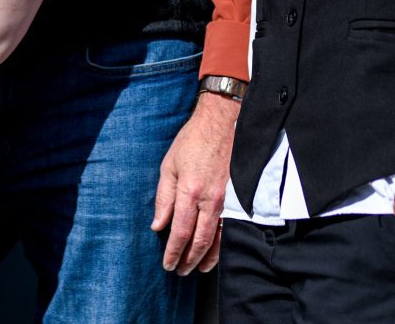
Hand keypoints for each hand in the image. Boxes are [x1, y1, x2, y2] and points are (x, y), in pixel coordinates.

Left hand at [151, 91, 240, 273]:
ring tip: (198, 270)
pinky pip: (229, 227)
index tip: (168, 264)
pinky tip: (217, 251)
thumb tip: (158, 225)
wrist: (221, 123)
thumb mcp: (168, 165)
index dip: (173, 251)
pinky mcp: (237, 197)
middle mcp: (209, 200)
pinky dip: (222, 244)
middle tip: (181, 272)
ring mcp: (226, 200)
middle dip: (189, 259)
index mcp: (189, 191)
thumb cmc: (192, 141)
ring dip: (207, 257)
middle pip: (199, 240)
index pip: (180, 231)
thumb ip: (164, 198)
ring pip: (217, 238)